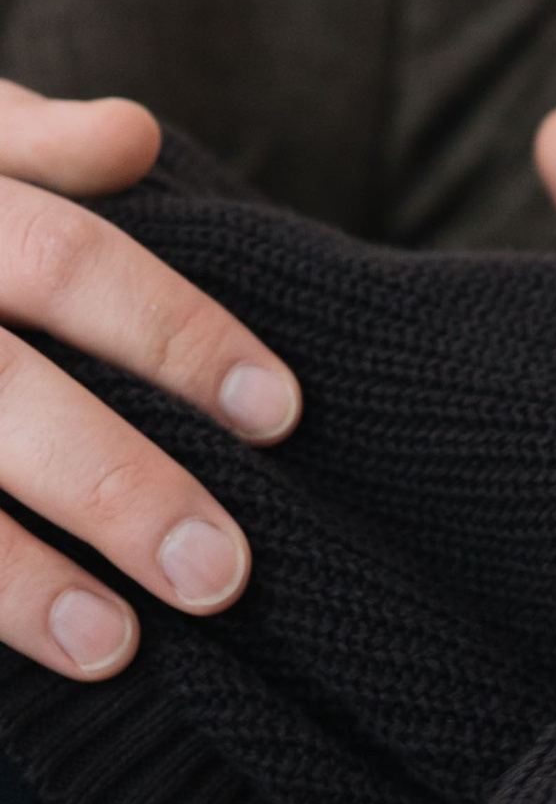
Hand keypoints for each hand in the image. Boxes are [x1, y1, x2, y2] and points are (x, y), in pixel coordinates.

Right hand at [0, 81, 299, 679]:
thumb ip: (30, 145)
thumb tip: (134, 137)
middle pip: (3, 394)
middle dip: (116, 487)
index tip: (280, 416)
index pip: (68, 261)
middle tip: (223, 574)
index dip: (176, 334)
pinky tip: (20, 665)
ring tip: (115, 646)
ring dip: (18, 579)